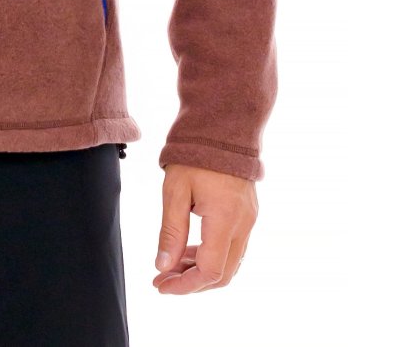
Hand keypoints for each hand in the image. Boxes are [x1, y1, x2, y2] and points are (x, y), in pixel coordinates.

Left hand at [152, 164, 255, 293]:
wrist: (224, 125)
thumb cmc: (197, 154)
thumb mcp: (175, 191)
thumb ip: (171, 232)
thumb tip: (163, 266)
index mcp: (225, 219)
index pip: (210, 271)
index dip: (184, 285)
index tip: (160, 285)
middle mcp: (243, 225)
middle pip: (223, 275)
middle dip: (191, 283)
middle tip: (162, 280)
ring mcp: (249, 220)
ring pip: (229, 263)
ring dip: (201, 270)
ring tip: (170, 266)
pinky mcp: (248, 215)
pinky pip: (233, 248)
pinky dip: (212, 256)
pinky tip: (189, 250)